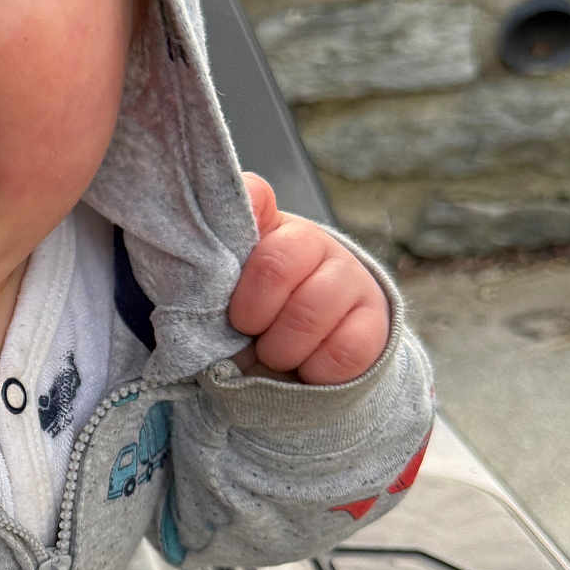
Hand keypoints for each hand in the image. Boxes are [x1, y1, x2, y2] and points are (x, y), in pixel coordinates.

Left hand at [229, 174, 389, 385]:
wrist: (313, 357)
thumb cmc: (257, 318)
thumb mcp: (225, 289)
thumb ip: (210, 258)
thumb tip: (193, 227)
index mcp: (270, 228)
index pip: (253, 199)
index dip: (231, 244)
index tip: (226, 288)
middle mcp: (316, 243)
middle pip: (275, 265)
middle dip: (250, 314)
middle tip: (247, 331)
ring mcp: (351, 280)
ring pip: (309, 312)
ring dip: (280, 349)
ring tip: (275, 355)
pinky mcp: (376, 323)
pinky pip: (343, 350)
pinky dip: (315, 370)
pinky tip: (307, 370)